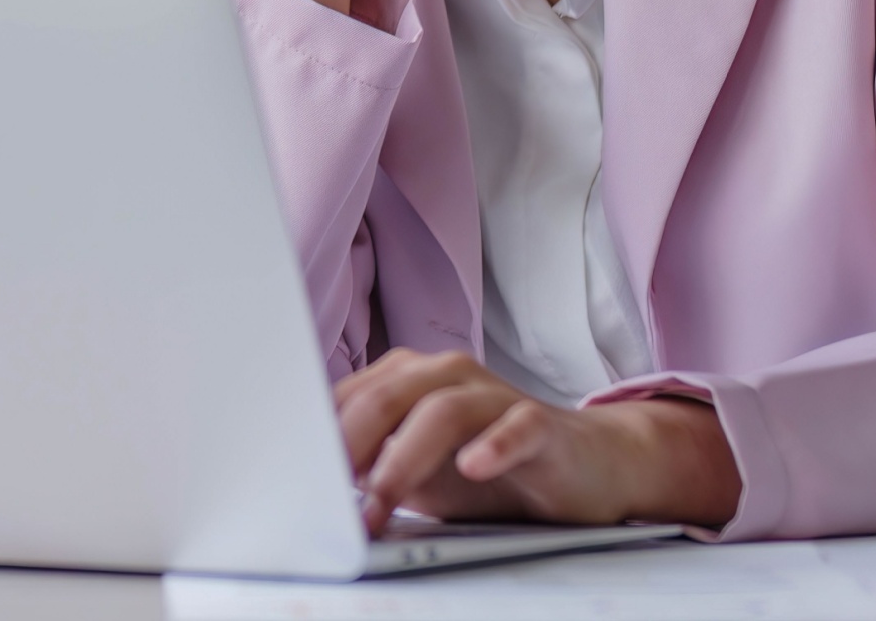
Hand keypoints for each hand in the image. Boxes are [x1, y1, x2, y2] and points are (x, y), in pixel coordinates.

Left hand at [336, 349, 740, 533]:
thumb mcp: (420, 473)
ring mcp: (495, 396)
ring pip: (442, 409)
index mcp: (407, 380)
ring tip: (385, 498)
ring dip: (407, 458)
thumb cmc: (488, 467)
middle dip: (353, 445)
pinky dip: (493, 445)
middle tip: (329, 493)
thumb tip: (313, 489)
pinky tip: (474, 467)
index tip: (292, 474)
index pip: (349, 398)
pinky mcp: (542, 424)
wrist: (583, 466)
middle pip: (387, 395)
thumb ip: (373, 469)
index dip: (318, 436)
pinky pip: (516, 426)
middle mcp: (446, 376)